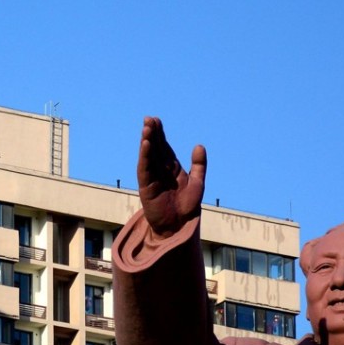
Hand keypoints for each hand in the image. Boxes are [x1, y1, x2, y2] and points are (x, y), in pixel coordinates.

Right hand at [137, 117, 206, 238]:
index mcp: (171, 167)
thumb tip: (199, 145)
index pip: (163, 147)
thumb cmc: (188, 206)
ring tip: (146, 127)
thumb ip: (199, 165)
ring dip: (146, 142)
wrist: (179, 225)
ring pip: (147, 156)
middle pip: (154, 148)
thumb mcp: (198, 182)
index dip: (159, 134)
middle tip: (149, 118)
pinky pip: (144, 169)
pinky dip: (144, 156)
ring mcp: (152, 177)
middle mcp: (159, 170)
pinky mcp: (146, 186)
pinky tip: (145, 145)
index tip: (156, 120)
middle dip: (151, 133)